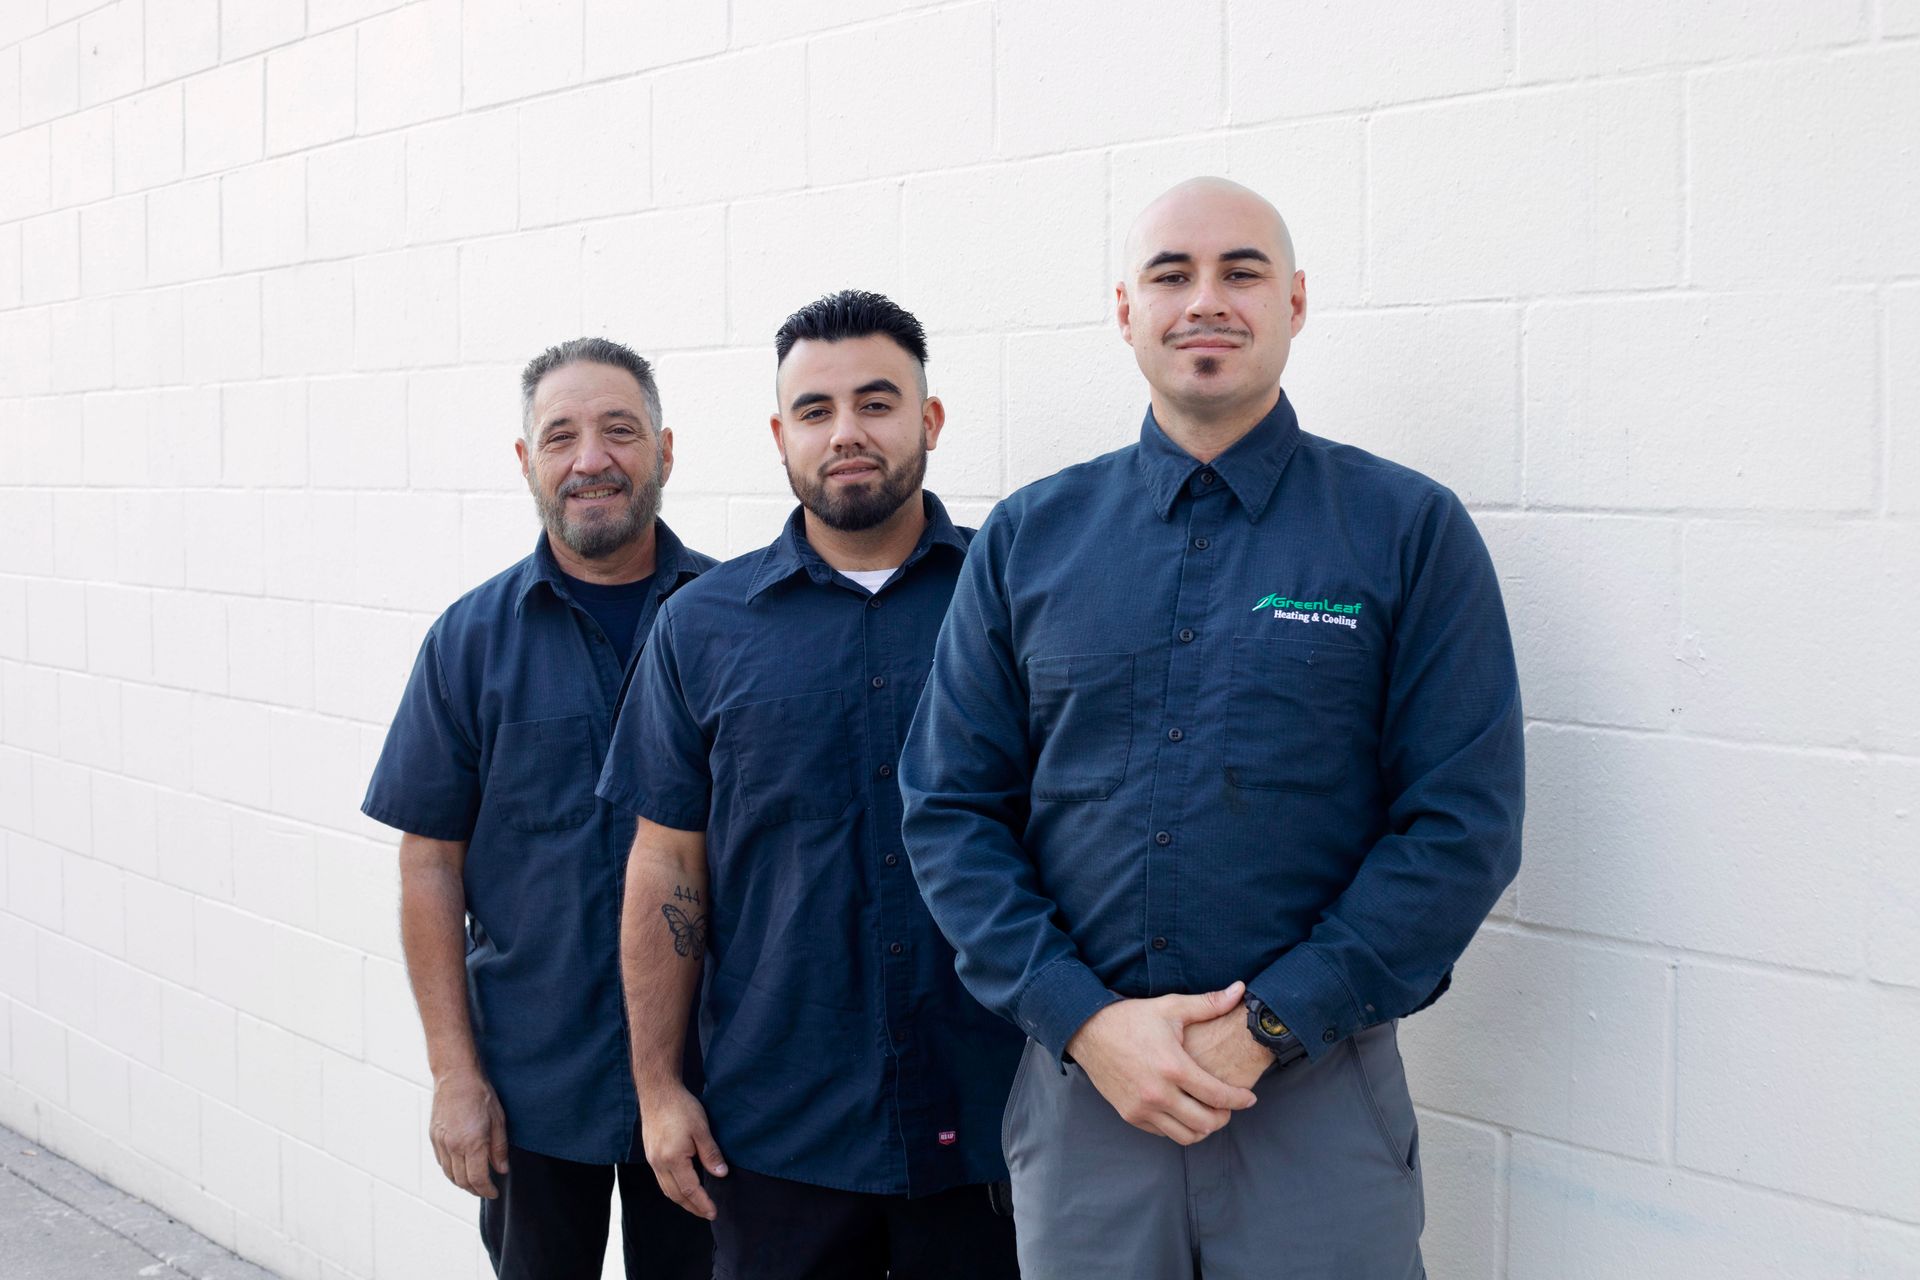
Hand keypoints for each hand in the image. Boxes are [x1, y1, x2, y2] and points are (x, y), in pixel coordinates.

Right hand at [429, 1068, 509, 1197]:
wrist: (456, 1076)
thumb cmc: (480, 1095)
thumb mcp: (498, 1121)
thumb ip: (499, 1149)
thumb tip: (501, 1170)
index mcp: (472, 1143)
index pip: (478, 1179)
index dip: (486, 1190)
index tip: (494, 1193)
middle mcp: (453, 1146)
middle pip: (462, 1181)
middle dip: (475, 1189)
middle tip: (486, 1189)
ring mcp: (441, 1142)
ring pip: (449, 1174)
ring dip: (462, 1183)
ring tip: (474, 1182)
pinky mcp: (434, 1137)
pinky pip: (441, 1162)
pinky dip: (451, 1171)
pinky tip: (461, 1168)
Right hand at [641, 1083, 728, 1219]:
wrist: (658, 1092)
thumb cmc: (681, 1108)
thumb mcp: (702, 1129)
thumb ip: (711, 1154)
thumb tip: (721, 1174)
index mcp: (673, 1159)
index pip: (689, 1190)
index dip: (702, 1203)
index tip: (714, 1212)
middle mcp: (659, 1164)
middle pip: (676, 1195)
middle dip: (692, 1207)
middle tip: (708, 1214)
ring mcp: (652, 1160)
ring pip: (667, 1189)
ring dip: (682, 1200)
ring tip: (697, 1205)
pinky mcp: (651, 1154)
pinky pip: (662, 1180)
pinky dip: (673, 1189)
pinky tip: (682, 1188)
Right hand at [1064, 982, 1258, 1144]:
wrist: (1088, 1031)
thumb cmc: (1132, 1018)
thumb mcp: (1171, 1007)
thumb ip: (1209, 1003)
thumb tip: (1241, 990)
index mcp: (1173, 1067)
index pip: (1218, 1096)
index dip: (1240, 1099)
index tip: (1249, 1097)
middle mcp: (1158, 1094)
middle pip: (1206, 1123)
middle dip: (1225, 1116)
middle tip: (1229, 1105)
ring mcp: (1142, 1108)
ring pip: (1186, 1135)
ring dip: (1203, 1127)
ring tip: (1208, 1112)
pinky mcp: (1130, 1115)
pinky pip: (1163, 1133)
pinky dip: (1179, 1127)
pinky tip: (1183, 1111)